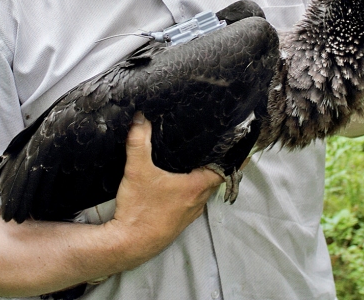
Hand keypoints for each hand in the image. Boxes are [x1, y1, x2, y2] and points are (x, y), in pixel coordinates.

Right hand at [106, 113, 222, 267]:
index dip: (230, 156)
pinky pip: (192, 202)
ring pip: (203, 192)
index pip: (224, 170)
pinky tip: (178, 185)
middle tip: (214, 147)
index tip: (234, 144)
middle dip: (215, 164)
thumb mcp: (137, 171)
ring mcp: (189, 214)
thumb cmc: (139, 211)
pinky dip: (191, 191)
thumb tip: (140, 118)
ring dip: (203, 179)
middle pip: (214, 179)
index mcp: (195, 187)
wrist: (129, 244)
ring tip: (197, 162)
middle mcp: (197, 202)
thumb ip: (138, 142)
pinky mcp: (178, 222)